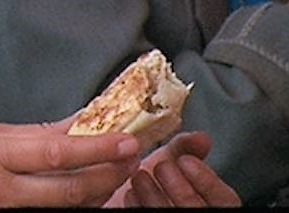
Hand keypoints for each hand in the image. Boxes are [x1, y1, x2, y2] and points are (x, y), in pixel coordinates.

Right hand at [0, 121, 140, 206]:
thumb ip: (30, 134)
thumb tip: (75, 122)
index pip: (56, 152)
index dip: (97, 147)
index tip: (128, 140)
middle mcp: (2, 191)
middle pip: (72, 189)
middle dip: (110, 173)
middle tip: (133, 157)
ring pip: (70, 208)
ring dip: (100, 191)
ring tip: (118, 171)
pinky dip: (77, 206)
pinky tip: (89, 193)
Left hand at [108, 132, 239, 206]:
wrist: (115, 189)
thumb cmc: (148, 177)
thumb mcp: (169, 160)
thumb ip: (186, 148)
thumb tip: (201, 137)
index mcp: (208, 200)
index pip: (226, 200)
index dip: (209, 181)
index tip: (188, 161)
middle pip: (199, 211)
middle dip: (182, 189)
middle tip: (163, 167)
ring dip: (156, 197)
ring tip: (140, 176)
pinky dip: (139, 207)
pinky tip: (130, 193)